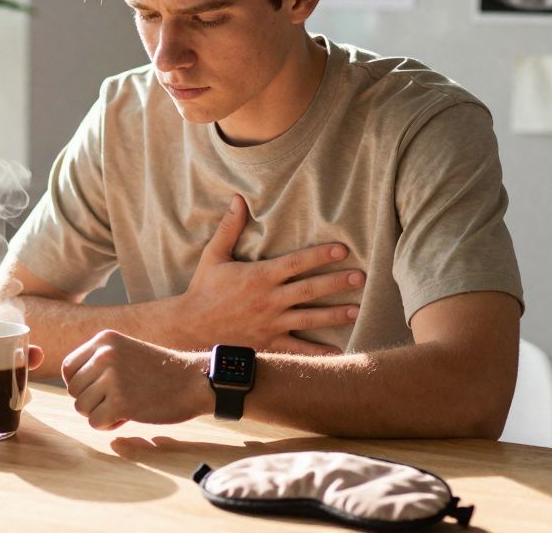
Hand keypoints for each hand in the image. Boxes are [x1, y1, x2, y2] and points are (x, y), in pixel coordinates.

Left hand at [62, 330, 210, 430]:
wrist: (193, 381)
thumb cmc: (160, 372)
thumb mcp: (126, 352)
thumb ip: (99, 362)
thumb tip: (71, 385)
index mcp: (104, 340)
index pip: (69, 368)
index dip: (78, 385)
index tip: (96, 392)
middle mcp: (104, 355)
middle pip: (73, 390)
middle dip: (90, 401)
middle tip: (114, 401)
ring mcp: (112, 377)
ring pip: (81, 407)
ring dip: (99, 413)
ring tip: (123, 407)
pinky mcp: (120, 401)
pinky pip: (95, 422)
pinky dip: (109, 425)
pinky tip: (127, 416)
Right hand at [174, 194, 362, 353]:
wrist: (191, 327)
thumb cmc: (204, 289)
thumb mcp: (214, 255)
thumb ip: (229, 228)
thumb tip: (238, 199)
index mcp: (259, 276)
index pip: (296, 263)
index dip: (320, 255)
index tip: (342, 249)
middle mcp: (269, 300)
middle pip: (309, 289)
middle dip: (336, 283)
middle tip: (360, 277)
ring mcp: (270, 323)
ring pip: (309, 318)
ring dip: (334, 315)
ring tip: (357, 310)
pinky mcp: (268, 342)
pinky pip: (297, 348)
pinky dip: (317, 351)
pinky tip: (337, 350)